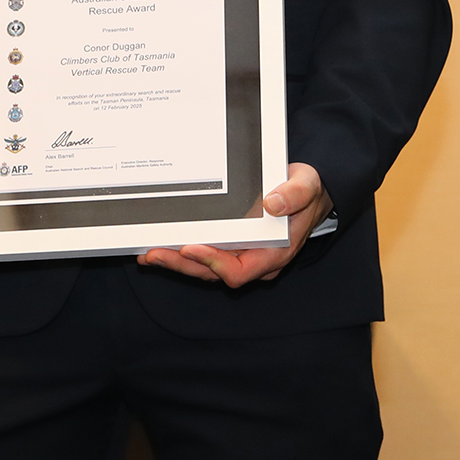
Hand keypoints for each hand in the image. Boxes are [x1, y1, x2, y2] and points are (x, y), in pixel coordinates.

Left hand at [140, 163, 329, 288]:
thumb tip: (273, 204)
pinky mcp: (232, 247)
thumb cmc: (307, 192)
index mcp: (274, 252)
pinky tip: (161, 245)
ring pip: (205, 268)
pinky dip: (182, 253)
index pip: (239, 270)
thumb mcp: (307, 185)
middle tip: (154, 254)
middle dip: (182, 265)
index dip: (213, 263)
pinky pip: (205, 256)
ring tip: (149, 253)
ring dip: (177, 262)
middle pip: (214, 273)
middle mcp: (256, 260)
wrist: (309, 195)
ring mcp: (242, 256)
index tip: (190, 248)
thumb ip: (295, 194)